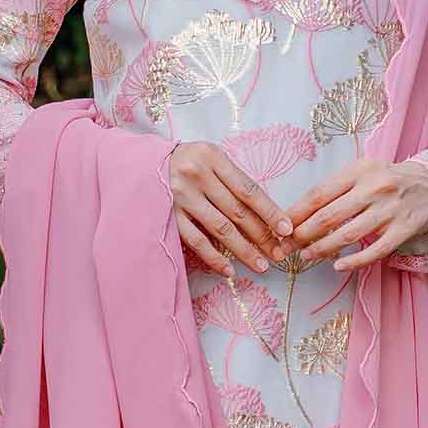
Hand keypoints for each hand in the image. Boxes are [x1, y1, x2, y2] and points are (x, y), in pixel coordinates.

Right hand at [167, 141, 289, 275]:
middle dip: (261, 235)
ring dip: (243, 250)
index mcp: (213, 157)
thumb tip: (263, 213)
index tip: (286, 229)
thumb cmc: (184, 162)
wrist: (141, 163)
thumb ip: (231, 179)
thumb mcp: (208, 157)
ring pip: (220, 229)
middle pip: (237, 211)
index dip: (270, 211)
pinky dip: (214, 257)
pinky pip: (196, 241)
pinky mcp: (168, 215)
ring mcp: (180, 197)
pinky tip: (229, 269)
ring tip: (261, 265)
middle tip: (278, 253)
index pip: (248, 189)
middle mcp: (197, 175)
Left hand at [284, 158, 427, 270]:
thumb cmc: (386, 180)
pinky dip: (354, 261)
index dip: (296, 213)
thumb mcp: (361, 172)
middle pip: (329, 216)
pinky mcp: (403, 230)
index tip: (280, 227)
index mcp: (359, 171)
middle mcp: (374, 188)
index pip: (319, 194)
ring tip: (306, 256)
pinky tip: (338, 266)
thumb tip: (297, 214)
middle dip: (303, 234)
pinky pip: (375, 251)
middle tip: (287, 247)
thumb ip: (334, 188)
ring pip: (348, 235)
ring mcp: (390, 210)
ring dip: (322, 248)